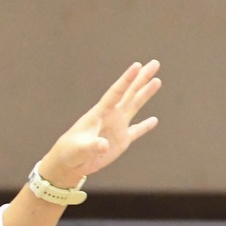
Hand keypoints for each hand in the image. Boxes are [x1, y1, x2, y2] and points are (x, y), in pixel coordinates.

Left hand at [40, 60, 161, 184]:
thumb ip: (92, 145)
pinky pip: (136, 131)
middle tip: (155, 63)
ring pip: (135, 106)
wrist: (69, 162)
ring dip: (146, 94)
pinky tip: (154, 120)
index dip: (127, 79)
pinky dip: (145, 126)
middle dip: (142, 78)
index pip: (115, 92)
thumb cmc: (70, 151)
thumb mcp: (80, 148)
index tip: (137, 65)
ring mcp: (117, 127)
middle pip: (129, 93)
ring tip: (157, 81)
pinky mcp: (121, 141)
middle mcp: (110, 116)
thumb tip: (104, 146)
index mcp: (99, 113)